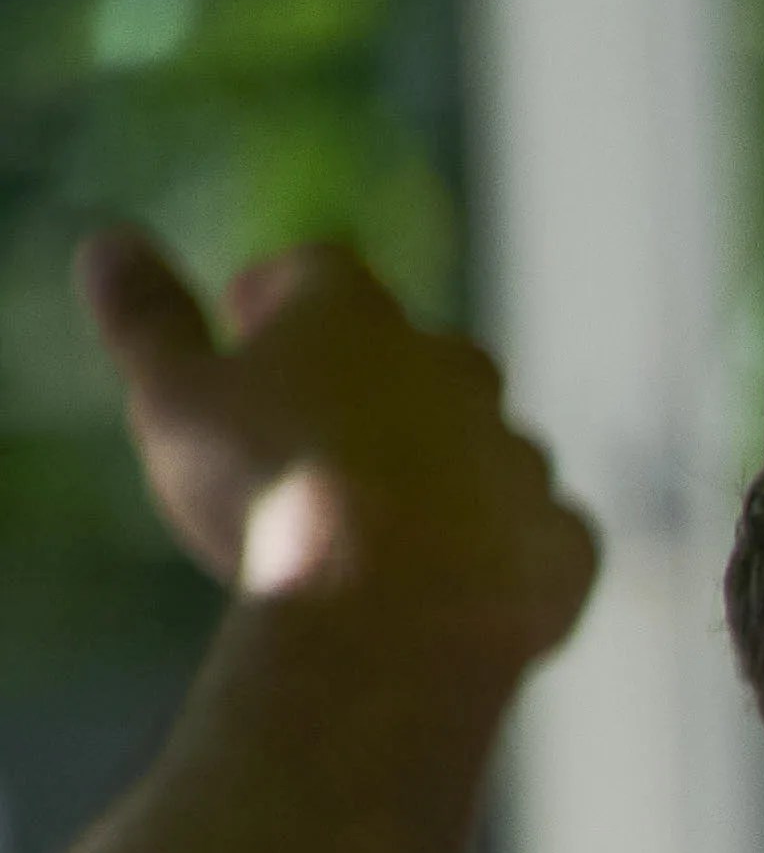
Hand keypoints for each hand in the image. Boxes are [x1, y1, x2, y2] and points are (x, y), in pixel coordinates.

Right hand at [76, 231, 595, 665]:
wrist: (385, 610)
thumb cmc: (264, 489)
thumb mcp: (173, 395)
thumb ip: (146, 317)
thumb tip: (109, 242)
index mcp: (359, 318)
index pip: (319, 273)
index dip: (282, 290)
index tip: (251, 312)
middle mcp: (458, 370)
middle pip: (424, 354)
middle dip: (382, 377)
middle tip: (331, 418)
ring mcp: (521, 458)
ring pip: (490, 445)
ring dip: (449, 467)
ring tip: (395, 513)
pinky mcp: (564, 543)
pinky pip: (542, 535)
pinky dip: (507, 548)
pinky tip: (471, 578)